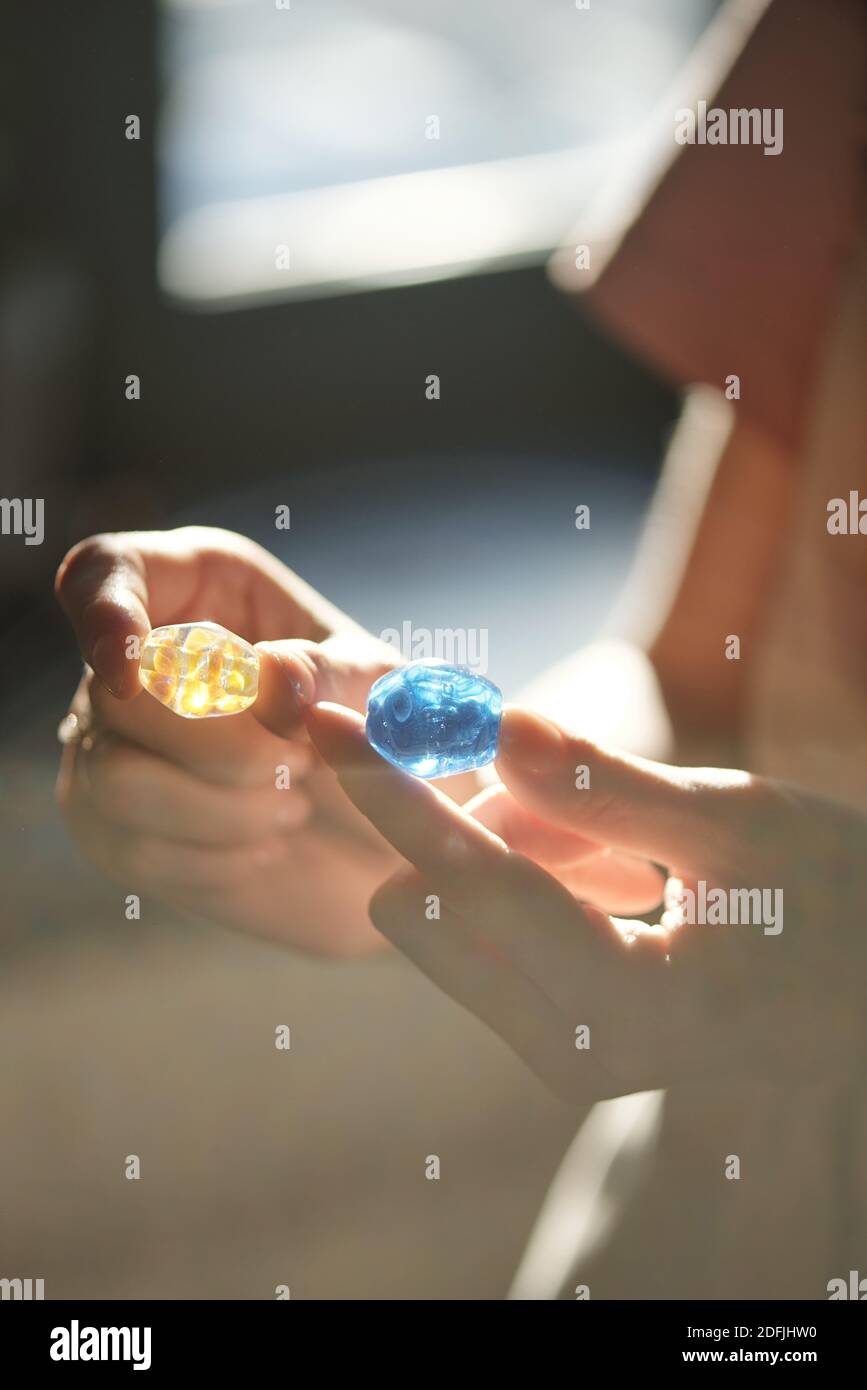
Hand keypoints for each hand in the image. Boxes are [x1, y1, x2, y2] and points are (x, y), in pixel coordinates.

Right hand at [55, 526, 401, 952]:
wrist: (389, 832)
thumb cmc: (377, 726)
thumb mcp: (376, 685)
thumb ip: (327, 671)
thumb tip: (268, 677)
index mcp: (197, 588)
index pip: (102, 571)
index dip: (103, 611)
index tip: (132, 667)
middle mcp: (136, 664)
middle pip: (112, 695)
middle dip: (215, 742)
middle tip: (299, 761)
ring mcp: (113, 747)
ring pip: (113, 779)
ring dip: (218, 807)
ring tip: (294, 806)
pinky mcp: (117, 828)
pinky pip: (133, 849)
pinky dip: (212, 857)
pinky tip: (265, 846)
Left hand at [304, 701, 866, 1098]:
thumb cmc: (837, 899)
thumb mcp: (745, 826)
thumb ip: (613, 788)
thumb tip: (492, 729)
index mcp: (634, 1010)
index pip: (479, 884)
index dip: (395, 791)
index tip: (321, 722)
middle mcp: (574, 1056)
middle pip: (441, 903)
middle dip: (466, 817)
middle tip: (557, 775)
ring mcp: (556, 1057)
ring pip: (455, 916)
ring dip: (501, 842)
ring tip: (619, 830)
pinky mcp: (550, 1040)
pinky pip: (484, 934)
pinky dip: (515, 874)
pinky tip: (603, 858)